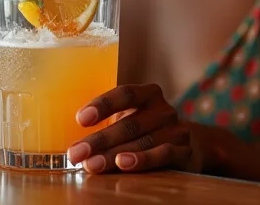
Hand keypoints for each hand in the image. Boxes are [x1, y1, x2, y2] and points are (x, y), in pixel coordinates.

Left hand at [67, 84, 203, 174]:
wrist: (186, 146)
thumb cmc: (146, 130)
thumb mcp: (131, 117)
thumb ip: (109, 120)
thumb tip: (73, 136)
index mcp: (149, 94)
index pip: (125, 93)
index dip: (103, 104)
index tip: (80, 119)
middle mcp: (164, 109)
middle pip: (129, 123)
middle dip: (99, 140)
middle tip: (76, 153)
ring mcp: (176, 130)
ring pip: (141, 142)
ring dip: (113, 155)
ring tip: (91, 165)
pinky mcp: (184, 152)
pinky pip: (162, 155)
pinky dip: (143, 160)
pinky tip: (124, 164)